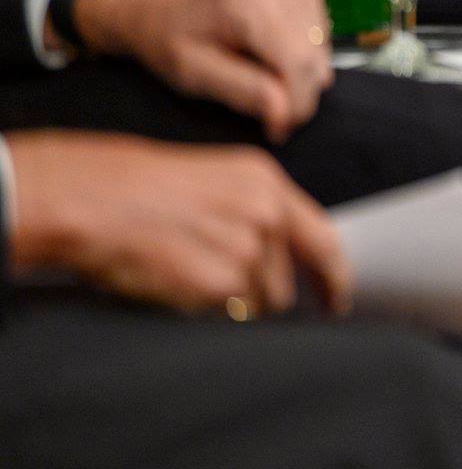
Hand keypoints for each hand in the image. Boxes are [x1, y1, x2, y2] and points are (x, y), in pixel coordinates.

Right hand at [6, 130, 351, 316]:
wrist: (92, 199)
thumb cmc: (136, 187)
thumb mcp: (213, 180)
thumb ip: (254, 212)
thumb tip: (277, 256)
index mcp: (266, 183)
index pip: (322, 239)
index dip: (334, 277)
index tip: (337, 299)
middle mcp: (266, 214)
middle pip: (286, 281)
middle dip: (259, 292)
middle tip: (218, 281)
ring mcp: (246, 249)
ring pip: (257, 303)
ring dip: (230, 301)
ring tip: (187, 272)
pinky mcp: (219, 283)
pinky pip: (223, 314)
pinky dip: (202, 307)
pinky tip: (174, 281)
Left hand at [70, 0, 332, 141]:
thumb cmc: (166, 38)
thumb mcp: (191, 73)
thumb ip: (241, 91)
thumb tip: (285, 114)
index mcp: (246, 2)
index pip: (298, 63)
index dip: (296, 104)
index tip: (278, 130)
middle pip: (313, 56)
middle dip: (299, 93)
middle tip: (271, 116)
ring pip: (321, 45)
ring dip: (301, 73)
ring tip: (263, 80)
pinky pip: (319, 29)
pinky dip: (302, 50)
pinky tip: (271, 53)